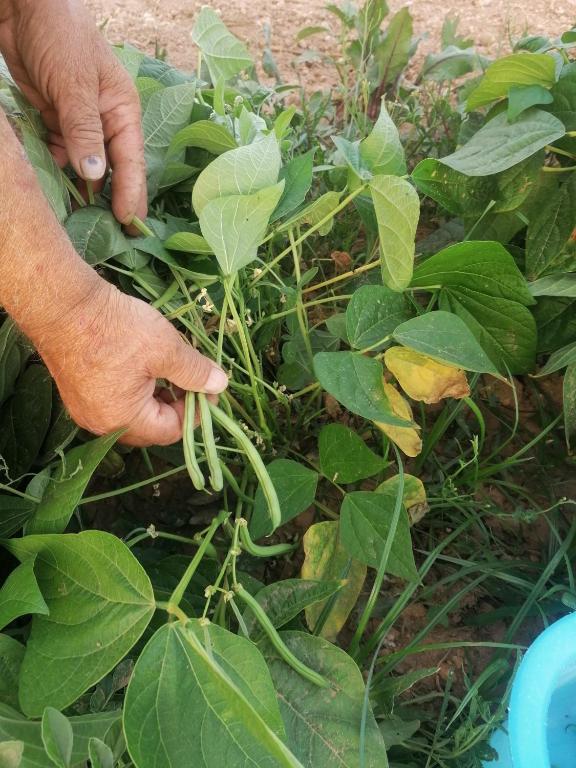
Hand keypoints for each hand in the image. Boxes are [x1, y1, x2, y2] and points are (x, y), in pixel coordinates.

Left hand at [0, 0, 145, 224]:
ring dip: (79, 188)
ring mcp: (80, 121)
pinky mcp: (56, 118)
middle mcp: (105, 120)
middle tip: (115, 236)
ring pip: (83, 164)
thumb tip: (94, 174)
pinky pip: (59, 152)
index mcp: (122, 110)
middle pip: (111, 169)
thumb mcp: (73, 85)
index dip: (130, 194)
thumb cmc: (59, 35)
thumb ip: (84, 130)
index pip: (130, 161)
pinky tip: (53, 183)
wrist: (23, 7)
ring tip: (80, 219)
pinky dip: (55, 166)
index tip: (128, 224)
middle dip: (111, 199)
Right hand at [35, 282, 228, 446]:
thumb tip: (220, 385)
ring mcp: (85, 409)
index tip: (209, 388)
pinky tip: (147, 366)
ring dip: (157, 396)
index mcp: (123, 421)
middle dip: (177, 405)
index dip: (197, 412)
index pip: (172, 431)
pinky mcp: (78, 392)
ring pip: (134, 413)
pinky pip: (115, 401)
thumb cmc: (115, 329)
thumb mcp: (166, 349)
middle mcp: (101, 424)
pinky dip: (136, 390)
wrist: (63, 304)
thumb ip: (194, 371)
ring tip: (172, 369)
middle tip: (193, 379)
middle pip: (152, 427)